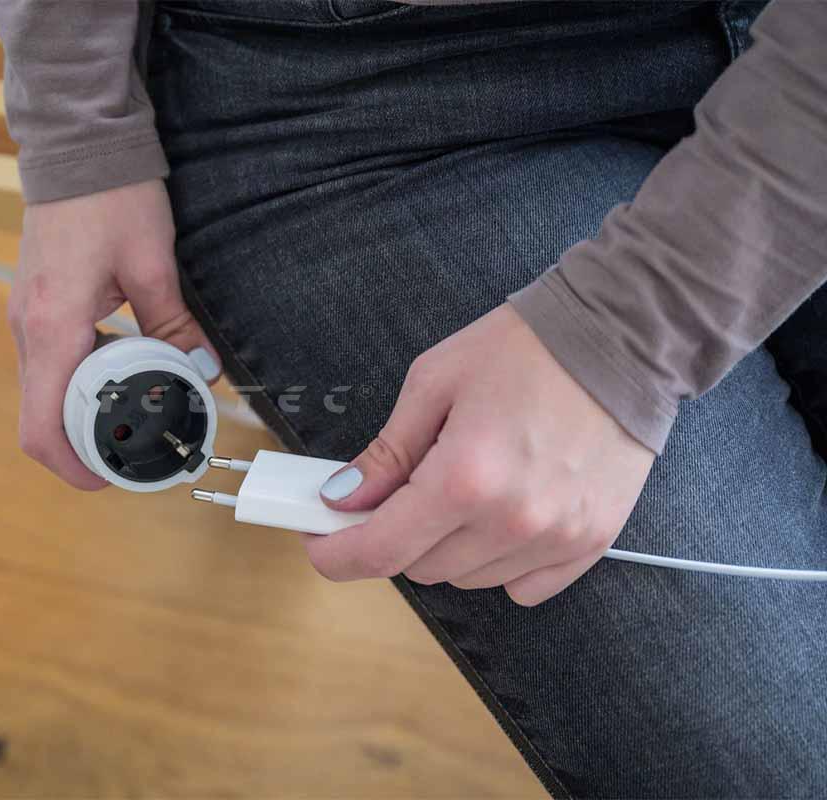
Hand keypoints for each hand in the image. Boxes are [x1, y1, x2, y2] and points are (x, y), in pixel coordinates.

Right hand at [8, 179, 218, 489]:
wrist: (77, 144)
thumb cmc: (110, 194)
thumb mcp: (152, 263)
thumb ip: (174, 324)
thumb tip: (201, 371)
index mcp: (52, 327)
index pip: (41, 426)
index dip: (72, 466)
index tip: (108, 479)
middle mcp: (26, 328)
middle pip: (40, 417)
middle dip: (84, 445)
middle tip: (134, 450)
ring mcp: (24, 317)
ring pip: (43, 392)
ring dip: (82, 413)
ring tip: (133, 413)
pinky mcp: (33, 305)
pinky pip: (49, 363)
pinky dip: (78, 381)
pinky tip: (119, 370)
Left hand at [309, 304, 654, 605]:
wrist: (620, 338)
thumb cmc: (527, 349)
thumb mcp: (433, 383)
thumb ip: (386, 452)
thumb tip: (343, 498)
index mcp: (463, 478)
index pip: (379, 551)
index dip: (336, 553)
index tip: (320, 542)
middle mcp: (510, 521)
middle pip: (418, 566)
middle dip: (395, 533)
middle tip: (399, 490)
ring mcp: (555, 538)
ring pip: (466, 578)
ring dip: (446, 546)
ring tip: (463, 487)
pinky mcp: (590, 543)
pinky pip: (522, 586)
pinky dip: (499, 561)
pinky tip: (502, 514)